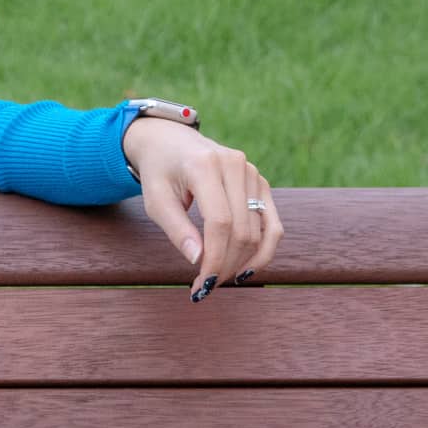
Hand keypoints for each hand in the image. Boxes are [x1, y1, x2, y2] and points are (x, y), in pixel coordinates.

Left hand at [122, 117, 283, 301]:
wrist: (170, 141)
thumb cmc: (159, 172)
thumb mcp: (156, 199)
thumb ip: (176, 229)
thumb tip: (198, 261)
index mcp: (205, 165)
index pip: (219, 222)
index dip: (215, 258)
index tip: (202, 283)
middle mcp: (234, 165)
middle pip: (242, 230)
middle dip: (227, 264)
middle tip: (207, 286)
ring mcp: (252, 172)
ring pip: (259, 231)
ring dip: (244, 262)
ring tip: (222, 279)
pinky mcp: (261, 183)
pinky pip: (271, 223)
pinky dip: (263, 250)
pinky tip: (246, 269)